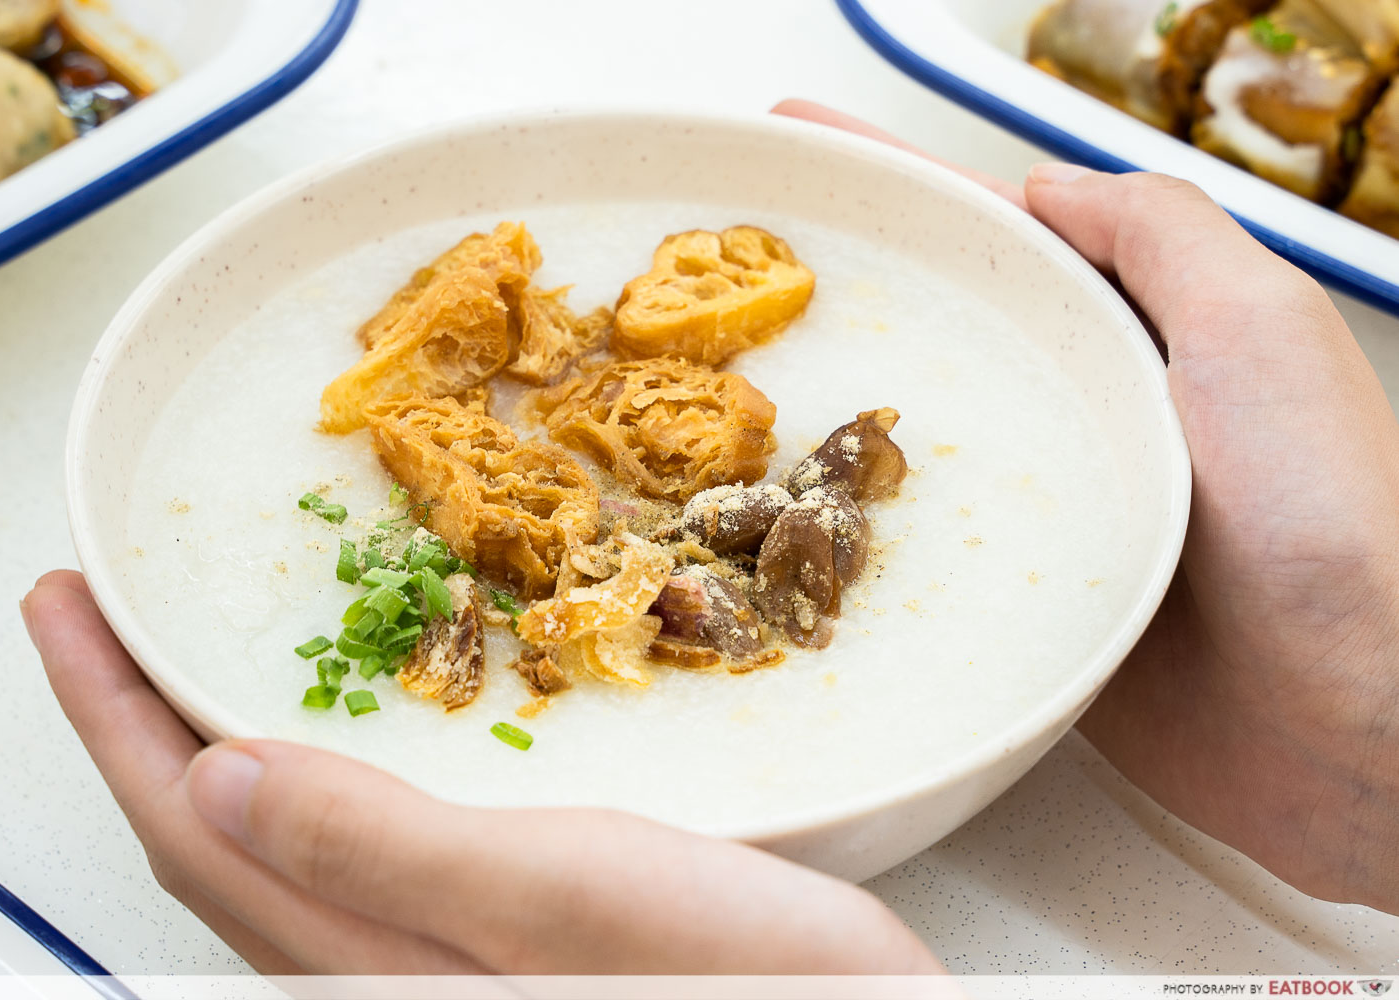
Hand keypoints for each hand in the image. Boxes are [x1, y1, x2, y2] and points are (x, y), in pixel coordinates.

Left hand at [21, 571, 940, 973]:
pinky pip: (351, 845)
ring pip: (278, 845)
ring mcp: (436, 959)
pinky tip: (328, 735)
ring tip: (180, 658)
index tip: (62, 604)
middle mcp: (385, 970)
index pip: (191, 829)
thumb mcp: (556, 895)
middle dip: (137, 721)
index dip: (107, 714)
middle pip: (213, 841)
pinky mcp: (494, 937)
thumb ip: (381, 850)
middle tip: (99, 614)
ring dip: (212, 741)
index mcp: (377, 963)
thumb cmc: (733, 982)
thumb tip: (213, 779)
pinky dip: (311, 771)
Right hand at [777, 101, 1398, 911]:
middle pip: (932, 344)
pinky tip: (780, 543)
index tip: (794, 145)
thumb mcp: (1261, 333)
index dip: (892, 184)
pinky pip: (923, 573)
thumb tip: (1048, 188)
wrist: (1368, 725)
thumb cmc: (1336, 522)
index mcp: (1129, 344)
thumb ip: (1163, 242)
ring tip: (709, 404)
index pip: (990, 242)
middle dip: (829, 304)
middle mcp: (1080, 427)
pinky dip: (855, 552)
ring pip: (910, 460)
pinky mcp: (1029, 622)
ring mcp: (1048, 527)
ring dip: (817, 431)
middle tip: (712, 286)